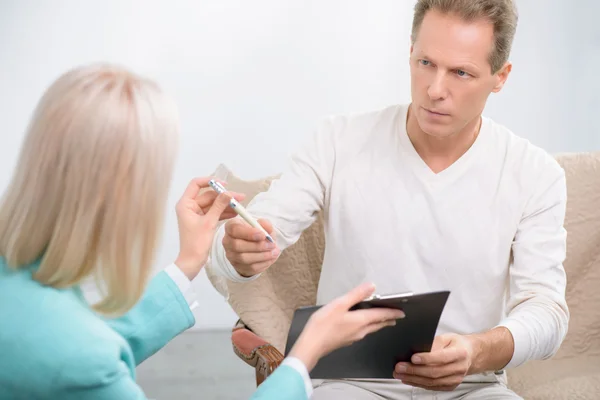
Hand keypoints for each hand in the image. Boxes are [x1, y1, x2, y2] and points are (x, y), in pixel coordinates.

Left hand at [175, 177, 244, 279]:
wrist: (192, 261)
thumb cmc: (196, 243)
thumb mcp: (209, 222)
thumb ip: (219, 206)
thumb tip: (228, 192)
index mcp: (185, 204)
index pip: (196, 184)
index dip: (210, 181)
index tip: (224, 184)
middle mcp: (189, 206)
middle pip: (208, 195)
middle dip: (224, 196)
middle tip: (240, 197)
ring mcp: (196, 214)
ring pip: (213, 204)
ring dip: (226, 205)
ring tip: (240, 206)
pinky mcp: (202, 221)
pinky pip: (214, 213)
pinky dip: (223, 213)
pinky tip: (235, 213)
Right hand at [222, 217, 278, 276]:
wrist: (254, 247)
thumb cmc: (256, 233)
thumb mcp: (261, 225)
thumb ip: (265, 224)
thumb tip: (268, 227)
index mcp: (231, 227)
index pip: (234, 229)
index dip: (248, 233)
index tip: (263, 235)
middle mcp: (227, 241)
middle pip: (237, 246)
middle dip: (257, 246)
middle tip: (272, 244)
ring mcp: (231, 256)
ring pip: (244, 258)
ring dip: (262, 256)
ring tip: (274, 252)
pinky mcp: (238, 267)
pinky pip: (250, 267)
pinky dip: (263, 263)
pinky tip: (271, 258)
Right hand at [289, 282, 404, 371]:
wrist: (312, 345)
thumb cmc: (323, 325)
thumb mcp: (340, 304)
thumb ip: (356, 295)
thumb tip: (371, 287)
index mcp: (361, 320)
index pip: (382, 315)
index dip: (392, 312)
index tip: (401, 312)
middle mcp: (360, 330)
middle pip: (378, 324)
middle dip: (388, 320)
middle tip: (396, 317)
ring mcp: (353, 337)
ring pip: (371, 329)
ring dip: (379, 324)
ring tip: (383, 321)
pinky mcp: (346, 341)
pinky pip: (362, 333)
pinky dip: (368, 327)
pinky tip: (363, 326)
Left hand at [394, 333, 474, 390]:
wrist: (470, 355)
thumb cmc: (457, 344)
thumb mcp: (447, 337)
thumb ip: (434, 342)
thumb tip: (418, 348)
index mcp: (459, 353)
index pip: (442, 357)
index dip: (427, 359)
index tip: (412, 358)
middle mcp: (459, 368)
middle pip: (434, 372)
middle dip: (414, 370)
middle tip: (399, 367)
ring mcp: (455, 379)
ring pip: (432, 382)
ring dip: (413, 379)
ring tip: (399, 374)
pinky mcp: (450, 386)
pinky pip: (432, 387)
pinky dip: (418, 384)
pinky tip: (408, 379)